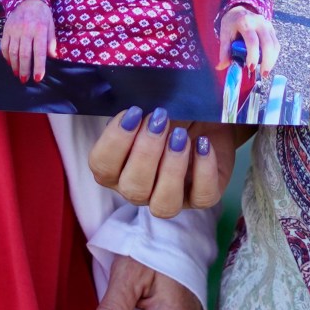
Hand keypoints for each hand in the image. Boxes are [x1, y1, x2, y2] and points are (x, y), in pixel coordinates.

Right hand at [0, 0, 55, 81]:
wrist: (28, 0)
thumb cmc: (42, 16)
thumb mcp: (51, 26)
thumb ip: (51, 42)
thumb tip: (53, 57)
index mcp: (40, 29)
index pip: (39, 51)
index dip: (39, 66)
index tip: (38, 78)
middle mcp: (26, 30)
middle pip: (24, 54)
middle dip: (24, 69)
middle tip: (25, 80)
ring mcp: (15, 30)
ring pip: (13, 52)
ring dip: (15, 65)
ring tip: (18, 74)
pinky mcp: (6, 30)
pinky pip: (4, 46)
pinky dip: (6, 57)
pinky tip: (10, 63)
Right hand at [90, 107, 245, 216]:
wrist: (207, 114)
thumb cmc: (171, 111)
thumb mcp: (153, 104)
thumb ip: (138, 111)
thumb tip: (135, 110)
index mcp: (117, 168)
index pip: (102, 167)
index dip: (115, 141)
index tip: (134, 112)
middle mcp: (139, 188)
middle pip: (133, 188)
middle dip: (146, 152)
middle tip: (160, 120)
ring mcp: (171, 197)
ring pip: (163, 204)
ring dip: (171, 169)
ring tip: (180, 136)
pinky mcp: (201, 197)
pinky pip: (201, 197)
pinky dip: (203, 170)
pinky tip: (203, 143)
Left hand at [217, 5, 278, 74]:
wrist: (238, 10)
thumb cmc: (231, 24)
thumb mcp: (224, 35)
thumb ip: (224, 51)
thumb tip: (220, 67)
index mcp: (244, 22)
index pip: (252, 41)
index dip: (253, 56)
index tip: (250, 67)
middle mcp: (259, 22)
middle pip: (268, 43)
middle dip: (267, 61)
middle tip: (263, 74)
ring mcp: (267, 24)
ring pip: (274, 44)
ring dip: (272, 60)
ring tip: (265, 71)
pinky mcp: (271, 29)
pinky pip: (276, 44)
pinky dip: (273, 55)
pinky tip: (267, 63)